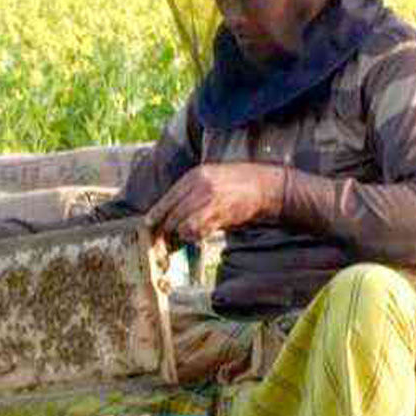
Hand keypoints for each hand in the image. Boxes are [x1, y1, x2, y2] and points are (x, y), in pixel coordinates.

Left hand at [146, 164, 285, 246]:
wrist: (266, 186)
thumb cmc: (239, 183)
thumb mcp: (212, 178)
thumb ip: (192, 192)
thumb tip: (174, 212)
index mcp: (195, 175)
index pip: (167, 198)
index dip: (156, 214)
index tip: (149, 225)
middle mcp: (199, 186)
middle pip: (172, 215)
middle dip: (167, 230)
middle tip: (166, 240)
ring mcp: (209, 200)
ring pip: (182, 225)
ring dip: (182, 236)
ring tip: (185, 239)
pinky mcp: (220, 214)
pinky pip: (198, 231)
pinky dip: (196, 237)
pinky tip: (200, 236)